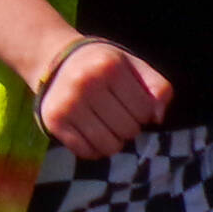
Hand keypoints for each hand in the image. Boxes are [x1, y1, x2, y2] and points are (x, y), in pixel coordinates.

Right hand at [34, 38, 173, 159]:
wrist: (57, 59)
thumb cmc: (103, 65)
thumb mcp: (133, 65)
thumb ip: (157, 86)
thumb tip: (158, 118)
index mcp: (110, 66)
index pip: (145, 110)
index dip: (144, 111)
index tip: (131, 103)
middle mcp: (87, 83)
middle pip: (128, 130)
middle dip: (129, 126)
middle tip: (117, 114)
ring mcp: (68, 104)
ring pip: (109, 146)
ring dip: (114, 141)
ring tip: (107, 125)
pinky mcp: (54, 121)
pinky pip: (86, 152)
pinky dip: (94, 149)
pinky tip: (91, 132)